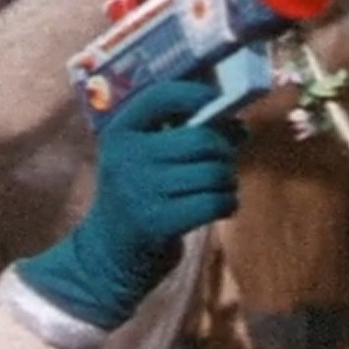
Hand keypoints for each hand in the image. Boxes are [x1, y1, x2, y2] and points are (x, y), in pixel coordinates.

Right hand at [17, 81, 239, 329]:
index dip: (197, 93)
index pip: (162, 95)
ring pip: (213, 173)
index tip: (218, 103)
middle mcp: (125, 156)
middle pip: (202, 140)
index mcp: (120, 131)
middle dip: (224, 152)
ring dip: (227, 181)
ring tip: (218, 188)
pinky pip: (214, 203)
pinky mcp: (155, 222)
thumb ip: (185, 134)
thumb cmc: (140, 196)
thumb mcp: (146, 157)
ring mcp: (138, 190)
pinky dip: (227, 204)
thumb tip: (240, 126)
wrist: (108, 254)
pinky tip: (218, 207)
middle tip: (222, 162)